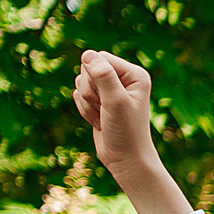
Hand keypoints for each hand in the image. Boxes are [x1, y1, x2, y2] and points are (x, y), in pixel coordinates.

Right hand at [72, 50, 159, 173]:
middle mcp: (124, 78)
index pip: (99, 58)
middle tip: (106, 110)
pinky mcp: (100, 100)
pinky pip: (78, 95)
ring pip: (80, 82)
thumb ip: (103, 76)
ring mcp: (111, 89)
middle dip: (90, 92)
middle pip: (87, 69)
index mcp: (134, 74)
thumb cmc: (126, 132)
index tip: (110, 99)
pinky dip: (85, 110)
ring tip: (104, 117)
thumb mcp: (115, 102)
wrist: (126, 159)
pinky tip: (98, 121)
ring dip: (87, 103)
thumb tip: (88, 54)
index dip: (95, 78)